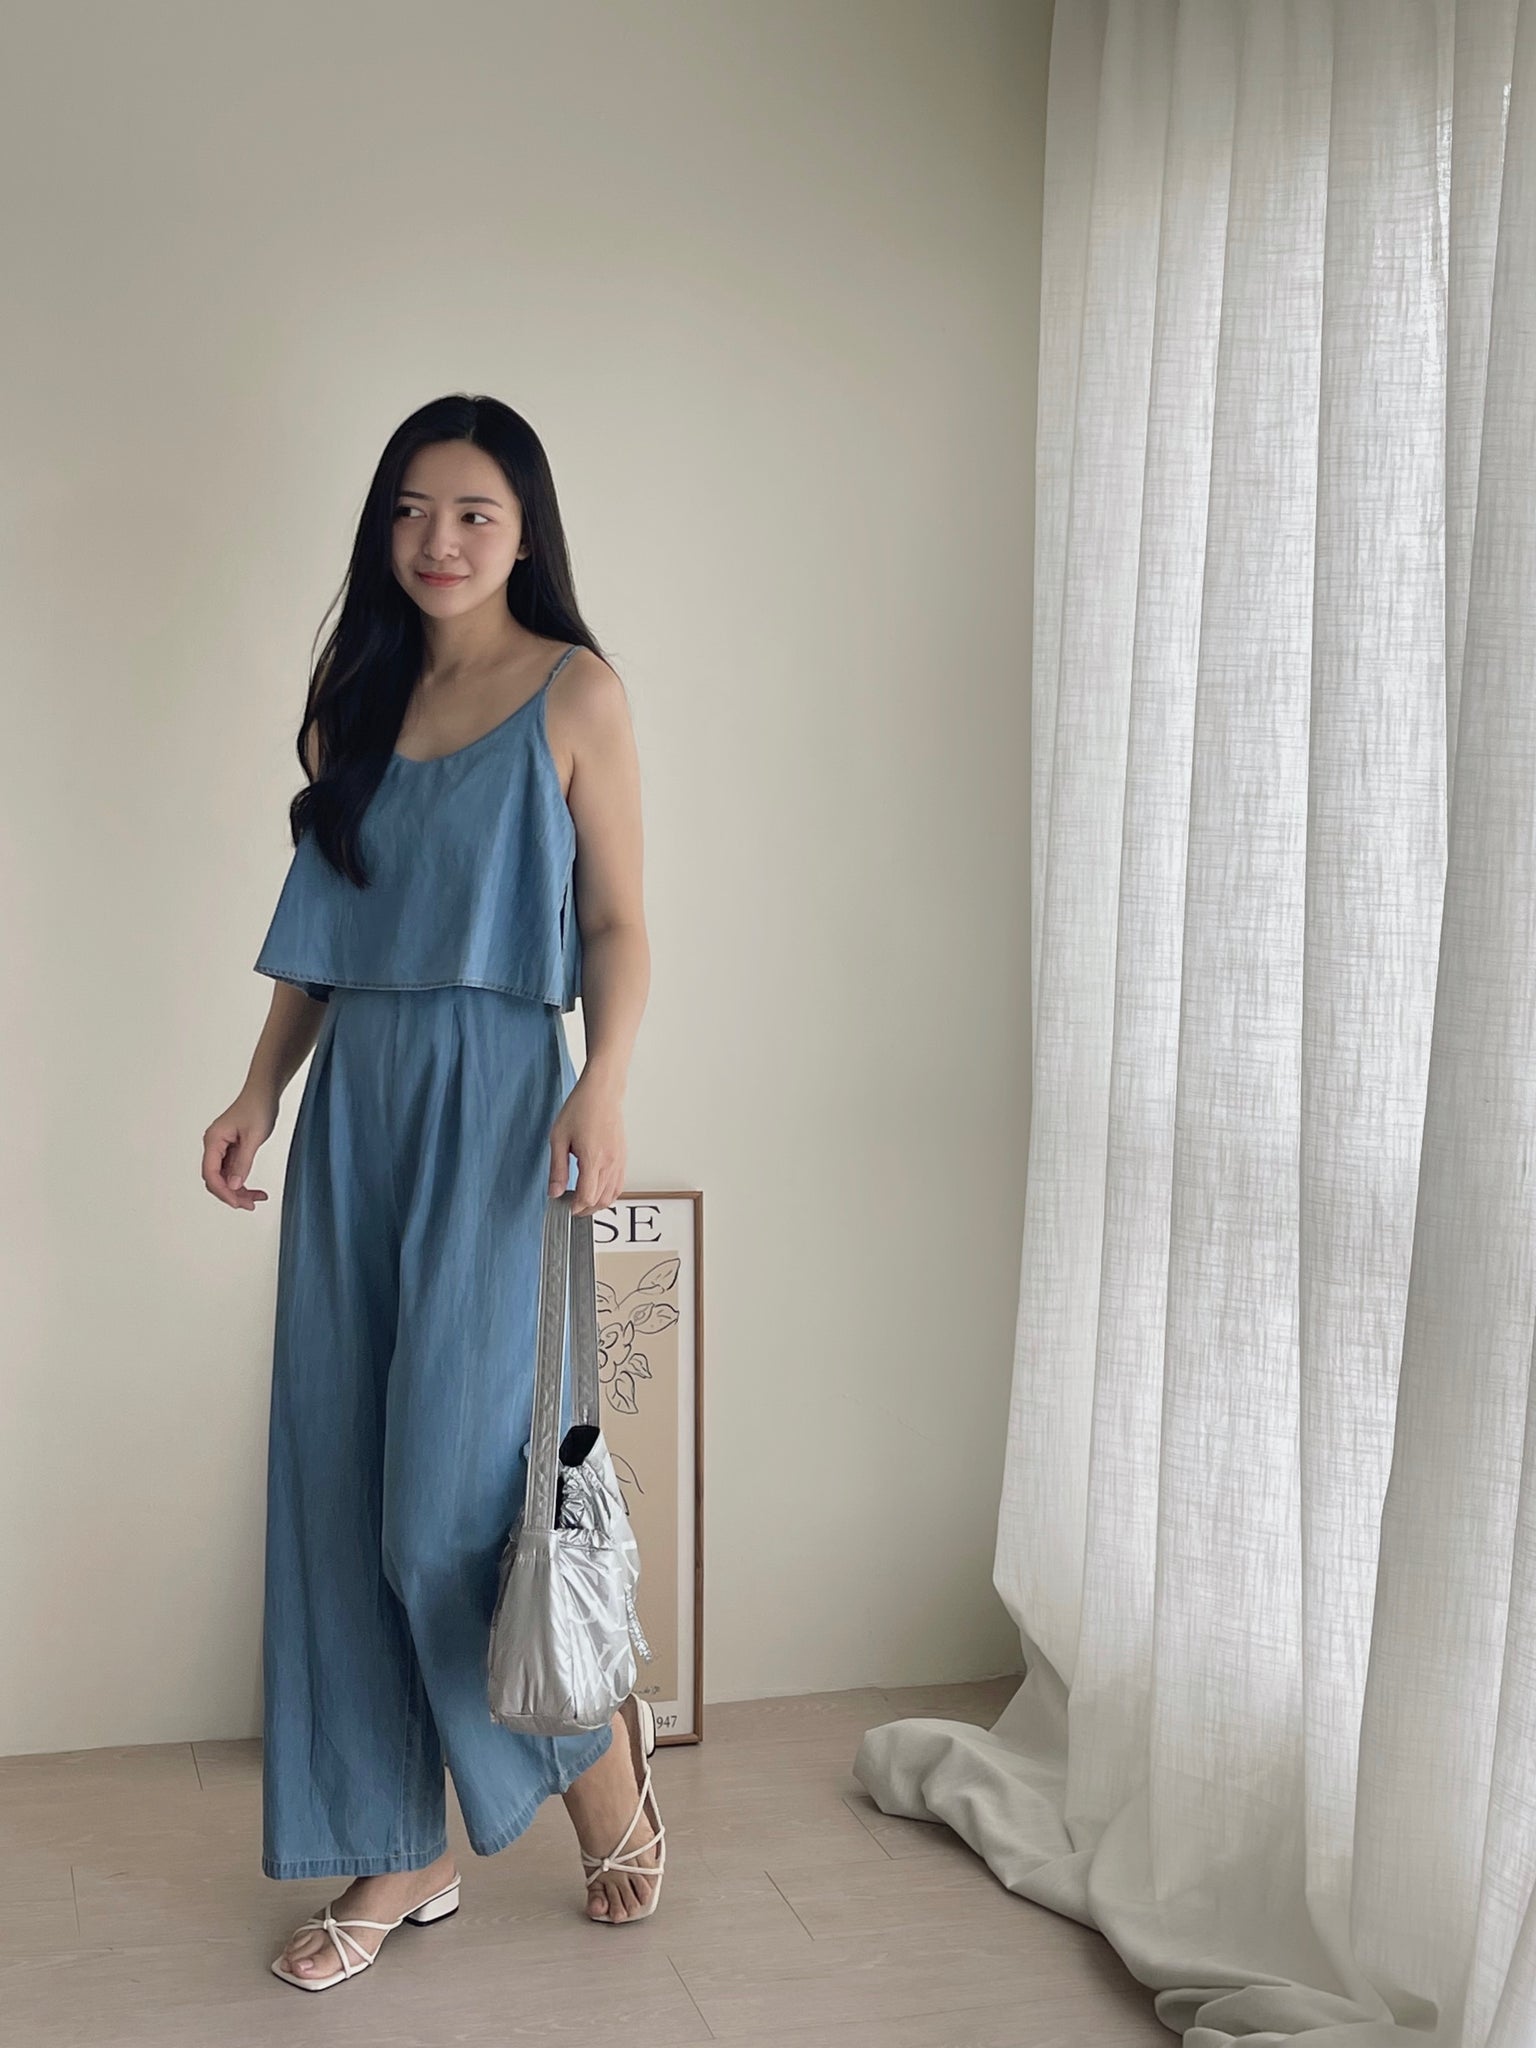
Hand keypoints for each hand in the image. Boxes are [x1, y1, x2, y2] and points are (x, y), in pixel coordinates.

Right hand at [202, 1088, 278, 1209]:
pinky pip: (232, 1171)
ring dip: (238, 1191)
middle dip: (231, 1194)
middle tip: (250, 1205)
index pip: (211, 1174)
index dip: (223, 1192)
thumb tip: (233, 1185)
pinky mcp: (231, 1149)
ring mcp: (222, 1148)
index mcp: (213, 1140)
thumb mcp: (254, 1137)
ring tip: (257, 1199)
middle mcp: (214, 1145)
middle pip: (215, 1179)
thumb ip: (243, 1162)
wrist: (264, 1092)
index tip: (239, 1203)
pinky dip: (242, 1181)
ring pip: (224, 1178)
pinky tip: (256, 1190)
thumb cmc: (258, 1107)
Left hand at [548, 1071, 625, 1214]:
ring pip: (612, 1196)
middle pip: (600, 1201)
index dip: (574, 1207)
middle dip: (584, 1209)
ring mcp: (619, 1161)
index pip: (587, 1197)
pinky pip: (619, 1184)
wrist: (602, 1092)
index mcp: (593, 1159)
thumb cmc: (581, 1108)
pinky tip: (596, 1189)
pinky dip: (608, 1194)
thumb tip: (553, 1192)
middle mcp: (610, 1163)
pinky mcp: (623, 1157)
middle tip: (569, 1206)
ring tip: (581, 1200)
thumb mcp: (558, 1138)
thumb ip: (557, 1169)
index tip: (563, 1205)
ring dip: (597, 1203)